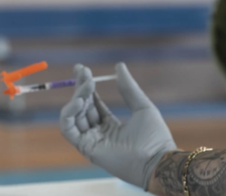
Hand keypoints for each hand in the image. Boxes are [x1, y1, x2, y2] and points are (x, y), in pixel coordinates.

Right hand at [59, 63, 176, 189]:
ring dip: (77, 97)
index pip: (91, 102)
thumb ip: (128, 88)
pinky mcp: (86, 147)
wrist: (158, 160)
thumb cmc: (155, 137)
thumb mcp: (142, 106)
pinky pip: (68, 129)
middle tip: (82, 71)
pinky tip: (79, 101)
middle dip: (80, 87)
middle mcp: (98, 132)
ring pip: (73, 115)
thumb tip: (119, 65)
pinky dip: (68, 113)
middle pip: (81, 106)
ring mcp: (91, 140)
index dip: (86, 85)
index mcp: (110, 125)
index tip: (82, 69)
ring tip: (88, 85)